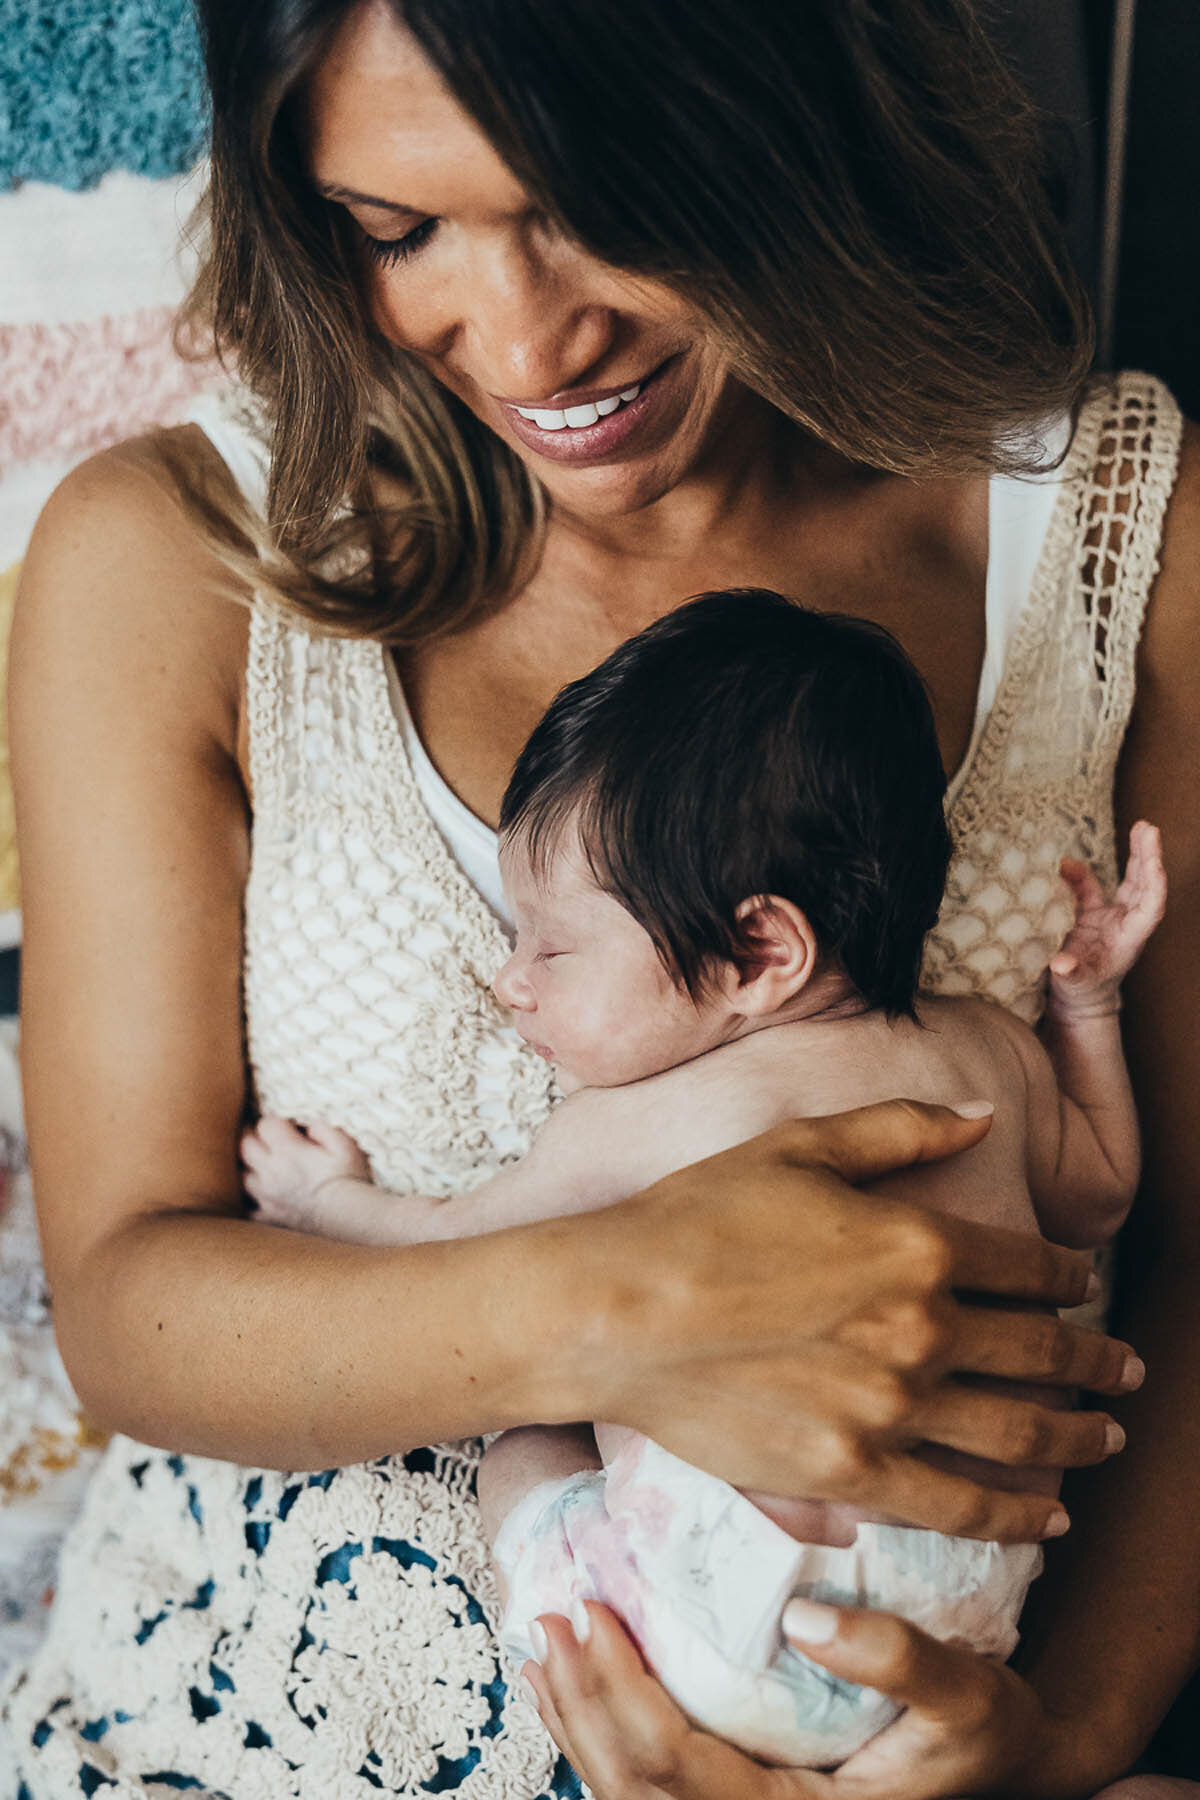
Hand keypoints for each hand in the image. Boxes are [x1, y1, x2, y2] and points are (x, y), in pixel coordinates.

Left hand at [240, 1115, 370, 1228]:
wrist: (349, 1219)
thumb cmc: (349, 1180)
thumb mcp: (345, 1145)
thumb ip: (323, 1128)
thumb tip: (309, 1126)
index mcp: (288, 1151)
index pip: (265, 1125)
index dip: (274, 1121)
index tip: (286, 1125)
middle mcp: (271, 1172)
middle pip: (246, 1146)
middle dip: (253, 1137)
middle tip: (265, 1137)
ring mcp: (267, 1197)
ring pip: (243, 1177)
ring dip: (250, 1168)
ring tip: (264, 1166)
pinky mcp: (270, 1218)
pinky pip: (249, 1208)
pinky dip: (253, 1201)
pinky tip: (264, 1197)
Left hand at [520, 1600, 1085, 1799]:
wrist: (1000, 1765)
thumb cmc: (985, 1733)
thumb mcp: (966, 1692)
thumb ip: (897, 1656)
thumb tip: (803, 1616)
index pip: (673, 1769)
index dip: (621, 1692)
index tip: (593, 1612)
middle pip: (631, 1786)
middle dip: (581, 1703)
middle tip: (552, 1619)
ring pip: (628, 1793)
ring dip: (577, 1720)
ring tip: (545, 1649)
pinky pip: (646, 1785)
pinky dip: (600, 1734)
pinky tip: (572, 1690)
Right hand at [578, 1100, 1142, 1542]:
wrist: (616, 1310)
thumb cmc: (696, 1215)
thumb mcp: (799, 1145)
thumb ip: (901, 1128)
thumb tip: (984, 1117)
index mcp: (917, 1242)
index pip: (1027, 1265)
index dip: (1067, 1277)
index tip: (1083, 1286)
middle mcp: (923, 1328)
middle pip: (1042, 1352)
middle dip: (1097, 1361)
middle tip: (1127, 1370)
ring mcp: (892, 1408)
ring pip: (1019, 1432)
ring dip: (1079, 1437)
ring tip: (1108, 1438)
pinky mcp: (853, 1473)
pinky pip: (961, 1506)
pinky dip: (1017, 1514)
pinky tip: (1048, 1516)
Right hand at [1050, 822, 1166, 1016]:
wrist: (1078, 999)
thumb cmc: (1082, 993)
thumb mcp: (1075, 984)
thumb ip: (1071, 973)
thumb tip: (1061, 964)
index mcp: (1129, 939)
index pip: (1150, 908)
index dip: (1154, 885)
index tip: (1154, 863)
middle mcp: (1125, 923)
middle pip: (1145, 885)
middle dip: (1149, 857)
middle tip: (1149, 828)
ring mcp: (1110, 917)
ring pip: (1130, 880)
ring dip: (1135, 854)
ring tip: (1140, 826)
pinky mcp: (1092, 915)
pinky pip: (1090, 887)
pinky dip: (1080, 874)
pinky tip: (1066, 863)